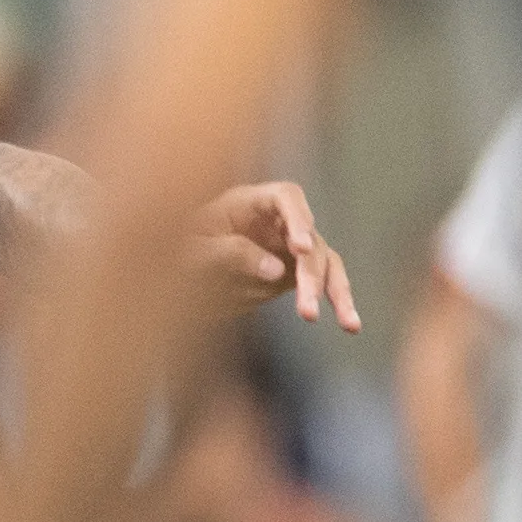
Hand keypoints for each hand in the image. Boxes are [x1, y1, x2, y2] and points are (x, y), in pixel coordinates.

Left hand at [190, 180, 358, 330]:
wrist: (171, 273)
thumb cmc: (175, 250)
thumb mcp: (192, 251)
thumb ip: (230, 255)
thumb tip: (277, 271)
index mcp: (249, 202)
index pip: (286, 197)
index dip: (299, 218)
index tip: (301, 248)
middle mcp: (277, 220)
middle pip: (309, 238)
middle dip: (311, 275)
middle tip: (306, 308)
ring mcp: (290, 245)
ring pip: (324, 262)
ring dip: (335, 292)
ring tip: (348, 324)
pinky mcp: (294, 270)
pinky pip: (323, 282)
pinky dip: (336, 301)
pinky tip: (350, 324)